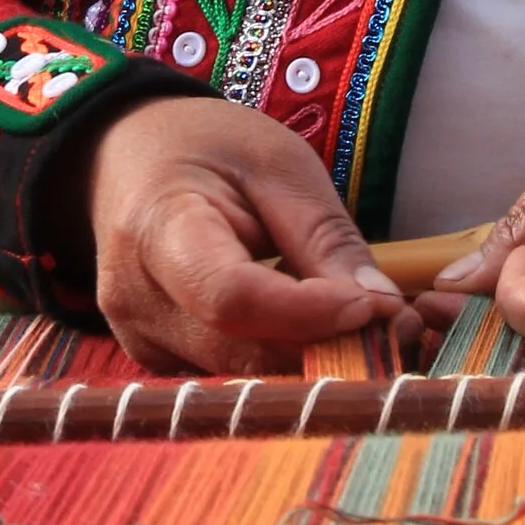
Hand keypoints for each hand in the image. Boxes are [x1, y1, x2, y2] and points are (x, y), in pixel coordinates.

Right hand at [69, 92, 414, 373]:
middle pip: (243, 350)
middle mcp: (136, 299)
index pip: (231, 297)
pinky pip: (231, 374)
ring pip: (243, 373)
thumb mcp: (279, 166)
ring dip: (310, 357)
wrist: (129, 157)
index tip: (374, 305)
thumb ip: (326, 239)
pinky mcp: (157, 359)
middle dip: (326, 345)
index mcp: (159, 229)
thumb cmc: (208, 149)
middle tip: (395, 324)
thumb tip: (380, 308)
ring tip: (360, 320)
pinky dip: (279, 358)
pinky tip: (309, 327)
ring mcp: (140, 338)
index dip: (308, 312)